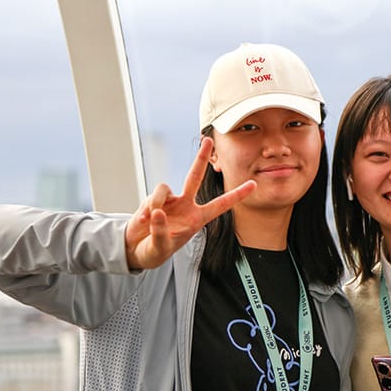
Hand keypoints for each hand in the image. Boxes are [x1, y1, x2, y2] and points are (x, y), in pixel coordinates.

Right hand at [124, 137, 255, 268]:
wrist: (137, 248)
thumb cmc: (155, 250)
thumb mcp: (160, 247)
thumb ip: (161, 231)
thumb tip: (158, 212)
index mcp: (197, 219)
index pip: (220, 205)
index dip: (237, 195)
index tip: (253, 184)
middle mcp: (186, 205)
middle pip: (194, 176)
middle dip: (201, 157)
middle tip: (208, 140)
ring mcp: (170, 201)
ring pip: (164, 188)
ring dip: (156, 203)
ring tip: (149, 221)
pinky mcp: (154, 199)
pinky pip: (152, 196)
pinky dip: (147, 207)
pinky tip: (144, 221)